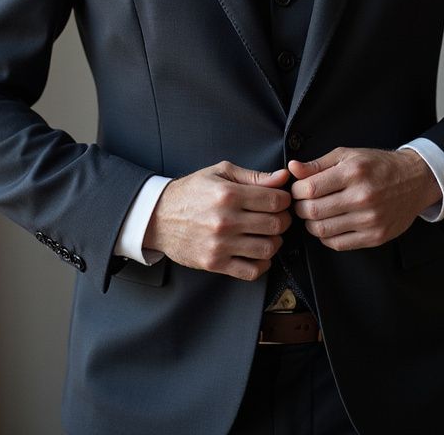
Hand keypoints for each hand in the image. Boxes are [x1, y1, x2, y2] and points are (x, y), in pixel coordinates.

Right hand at [143, 161, 292, 279]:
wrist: (159, 217)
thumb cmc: (191, 192)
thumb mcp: (220, 173)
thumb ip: (254, 176)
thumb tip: (282, 177)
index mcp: (228, 195)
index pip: (275, 201)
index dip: (285, 200)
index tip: (282, 201)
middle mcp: (225, 220)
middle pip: (275, 225)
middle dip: (284, 220)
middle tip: (278, 217)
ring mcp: (220, 244)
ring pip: (267, 248)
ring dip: (275, 241)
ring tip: (268, 234)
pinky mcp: (215, 263)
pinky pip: (251, 271)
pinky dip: (262, 264)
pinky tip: (258, 253)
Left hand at [289, 147, 440, 250]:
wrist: (415, 180)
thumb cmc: (379, 165)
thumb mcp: (348, 155)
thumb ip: (318, 164)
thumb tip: (292, 169)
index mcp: (353, 173)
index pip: (310, 189)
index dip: (297, 191)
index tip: (298, 189)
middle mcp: (362, 197)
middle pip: (313, 211)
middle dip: (300, 208)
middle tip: (303, 203)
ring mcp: (369, 219)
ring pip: (322, 230)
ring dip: (311, 223)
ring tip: (315, 213)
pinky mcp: (375, 236)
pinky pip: (338, 243)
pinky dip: (326, 237)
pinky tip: (329, 225)